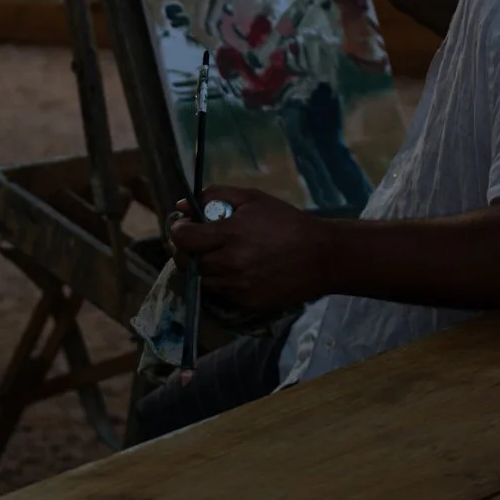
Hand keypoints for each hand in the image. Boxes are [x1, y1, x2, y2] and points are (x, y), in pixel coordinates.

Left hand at [166, 185, 325, 313]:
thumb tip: (181, 205)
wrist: (321, 257)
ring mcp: (239, 287)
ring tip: (213, 254)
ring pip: (200, 280)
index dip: (178, 229)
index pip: (184, 238)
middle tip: (193, 240)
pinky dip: (218, 281)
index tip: (184, 224)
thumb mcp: (251, 198)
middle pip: (186, 262)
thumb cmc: (285, 221)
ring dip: (199, 267)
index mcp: (231, 234)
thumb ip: (214, 196)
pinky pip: (218, 294)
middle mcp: (231, 264)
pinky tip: (231, 268)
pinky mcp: (247, 303)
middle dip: (183, 249)